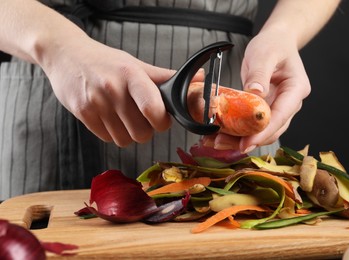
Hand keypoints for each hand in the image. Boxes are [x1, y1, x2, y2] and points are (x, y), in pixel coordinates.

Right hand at [42, 36, 175, 146]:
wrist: (66, 55)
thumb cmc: (106, 61)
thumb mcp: (135, 65)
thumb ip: (165, 77)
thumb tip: (199, 78)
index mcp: (132, 75)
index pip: (154, 110)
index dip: (162, 121)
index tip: (160, 118)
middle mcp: (113, 89)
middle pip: (142, 133)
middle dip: (146, 130)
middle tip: (141, 117)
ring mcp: (96, 103)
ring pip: (125, 140)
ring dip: (128, 133)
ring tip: (123, 115)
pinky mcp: (82, 114)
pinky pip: (107, 139)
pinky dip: (112, 133)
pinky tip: (108, 116)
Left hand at [204, 28, 310, 152]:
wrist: (277, 41)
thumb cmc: (274, 45)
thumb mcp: (265, 54)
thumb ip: (259, 73)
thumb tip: (256, 93)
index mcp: (296, 89)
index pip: (280, 116)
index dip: (263, 132)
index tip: (246, 143)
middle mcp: (290, 103)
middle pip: (272, 129)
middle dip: (249, 140)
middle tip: (223, 144)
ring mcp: (279, 107)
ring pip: (263, 131)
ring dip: (241, 138)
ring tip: (219, 142)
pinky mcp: (267, 109)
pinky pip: (254, 124)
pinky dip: (240, 130)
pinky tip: (223, 134)